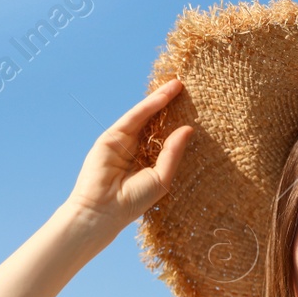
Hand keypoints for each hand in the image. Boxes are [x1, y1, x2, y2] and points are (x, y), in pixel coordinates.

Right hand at [63, 78, 194, 234]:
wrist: (104, 211)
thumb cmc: (133, 201)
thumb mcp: (161, 177)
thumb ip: (173, 152)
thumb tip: (188, 128)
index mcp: (148, 160)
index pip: (164, 135)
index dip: (176, 121)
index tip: (193, 106)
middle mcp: (135, 148)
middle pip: (154, 121)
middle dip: (168, 104)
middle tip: (185, 87)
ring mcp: (122, 141)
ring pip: (144, 115)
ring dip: (159, 99)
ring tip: (176, 85)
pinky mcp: (110, 137)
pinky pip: (133, 118)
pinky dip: (147, 106)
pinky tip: (162, 97)